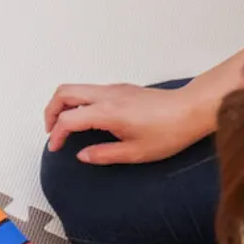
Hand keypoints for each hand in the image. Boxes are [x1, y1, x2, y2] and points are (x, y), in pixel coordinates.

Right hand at [44, 83, 206, 164]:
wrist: (193, 109)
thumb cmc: (170, 130)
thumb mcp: (136, 152)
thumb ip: (103, 154)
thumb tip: (82, 155)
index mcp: (107, 112)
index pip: (67, 119)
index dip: (56, 135)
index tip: (57, 147)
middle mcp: (107, 95)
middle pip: (63, 93)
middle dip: (50, 111)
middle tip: (52, 130)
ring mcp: (114, 89)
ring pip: (76, 88)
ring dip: (63, 105)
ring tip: (65, 125)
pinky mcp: (122, 89)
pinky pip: (90, 90)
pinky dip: (78, 102)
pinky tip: (87, 119)